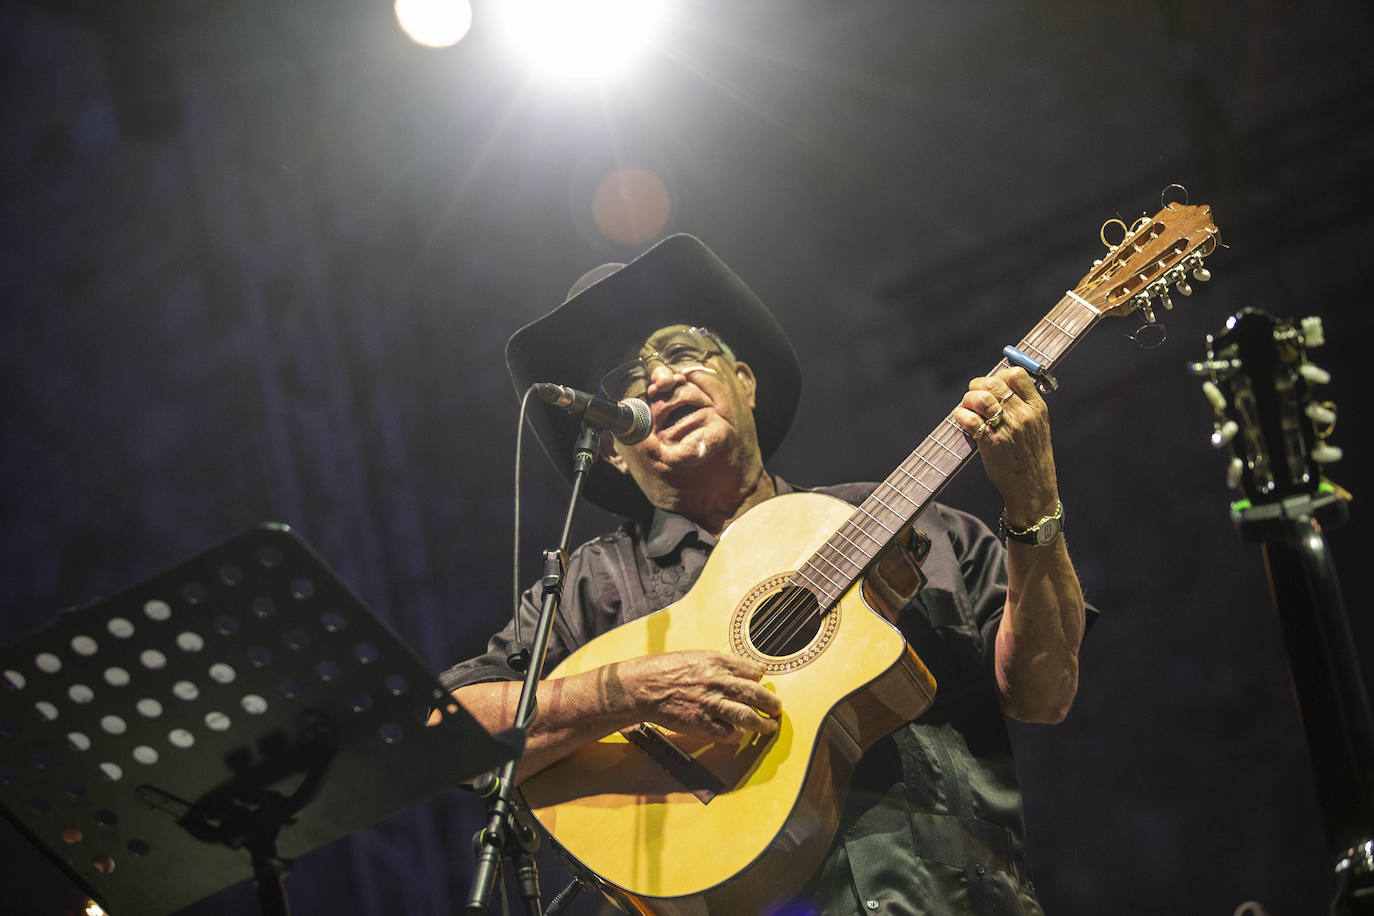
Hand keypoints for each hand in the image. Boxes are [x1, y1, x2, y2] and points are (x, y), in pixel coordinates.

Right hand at [621, 650, 781, 739]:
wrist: (644, 687)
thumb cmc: (668, 669)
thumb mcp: (698, 656)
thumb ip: (725, 664)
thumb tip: (753, 670)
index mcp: (717, 663)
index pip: (753, 671)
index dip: (760, 679)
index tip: (763, 684)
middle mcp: (717, 683)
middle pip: (757, 695)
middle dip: (772, 704)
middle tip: (777, 709)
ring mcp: (711, 705)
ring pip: (748, 717)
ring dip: (764, 724)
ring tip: (769, 726)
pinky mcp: (702, 724)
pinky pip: (729, 733)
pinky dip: (738, 735)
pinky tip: (740, 734)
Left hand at [952, 367, 1059, 523]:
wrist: (1033, 487)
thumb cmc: (1031, 457)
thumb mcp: (1038, 426)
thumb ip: (1023, 405)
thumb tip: (998, 387)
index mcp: (1037, 407)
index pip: (1016, 375)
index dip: (998, 375)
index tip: (992, 386)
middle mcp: (1024, 415)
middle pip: (993, 383)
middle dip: (977, 386)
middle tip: (972, 397)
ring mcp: (1008, 429)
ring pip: (981, 398)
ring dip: (967, 400)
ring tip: (966, 408)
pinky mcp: (992, 444)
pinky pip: (970, 420)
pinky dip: (961, 416)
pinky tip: (961, 419)